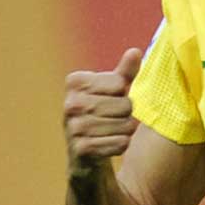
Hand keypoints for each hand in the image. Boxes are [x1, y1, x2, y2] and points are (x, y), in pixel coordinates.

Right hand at [63, 48, 141, 176]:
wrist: (86, 152)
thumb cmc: (103, 111)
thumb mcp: (114, 89)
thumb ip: (125, 71)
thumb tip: (135, 52)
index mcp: (75, 82)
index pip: (120, 83)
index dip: (122, 93)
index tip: (109, 98)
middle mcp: (70, 103)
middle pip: (126, 105)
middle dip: (127, 113)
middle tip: (113, 117)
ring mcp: (73, 127)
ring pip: (125, 125)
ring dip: (126, 130)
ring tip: (112, 130)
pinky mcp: (81, 149)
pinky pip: (120, 143)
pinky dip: (121, 145)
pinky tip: (109, 144)